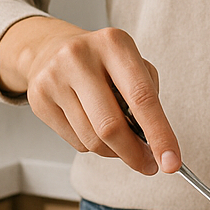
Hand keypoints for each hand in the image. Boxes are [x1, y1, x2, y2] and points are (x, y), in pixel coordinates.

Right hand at [0, 17, 181, 174]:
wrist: (51, 49)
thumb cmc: (103, 62)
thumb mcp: (133, 66)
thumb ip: (147, 101)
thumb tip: (153, 147)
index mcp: (114, 44)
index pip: (142, 98)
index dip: (160, 134)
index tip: (172, 162)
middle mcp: (80, 57)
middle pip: (111, 126)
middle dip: (134, 154)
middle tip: (148, 165)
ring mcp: (54, 77)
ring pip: (92, 139)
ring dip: (114, 152)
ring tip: (122, 144)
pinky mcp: (38, 98)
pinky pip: (75, 142)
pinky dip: (92, 146)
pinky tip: (94, 130)